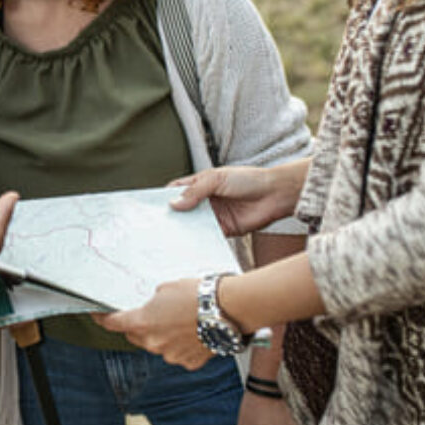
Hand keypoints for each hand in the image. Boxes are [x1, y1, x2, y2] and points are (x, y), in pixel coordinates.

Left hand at [94, 278, 212, 369]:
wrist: (227, 308)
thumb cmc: (197, 294)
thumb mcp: (165, 289)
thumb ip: (152, 302)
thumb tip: (153, 308)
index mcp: (142, 323)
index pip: (113, 324)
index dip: (102, 319)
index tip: (97, 316)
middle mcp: (154, 343)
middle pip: (135, 337)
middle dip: (138, 327)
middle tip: (152, 314)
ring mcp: (172, 356)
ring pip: (157, 347)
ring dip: (162, 336)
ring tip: (180, 320)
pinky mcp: (189, 362)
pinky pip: (177, 354)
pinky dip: (180, 345)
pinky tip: (192, 332)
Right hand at [168, 161, 307, 235]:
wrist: (275, 195)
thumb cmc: (247, 179)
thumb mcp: (216, 179)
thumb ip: (195, 192)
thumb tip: (173, 204)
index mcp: (200, 185)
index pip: (176, 191)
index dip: (163, 198)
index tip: (149, 208)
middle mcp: (204, 201)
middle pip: (182, 211)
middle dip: (171, 218)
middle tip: (156, 227)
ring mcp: (214, 216)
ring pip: (193, 225)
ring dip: (184, 231)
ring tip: (169, 238)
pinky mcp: (225, 230)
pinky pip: (208, 237)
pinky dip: (200, 241)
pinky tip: (190, 245)